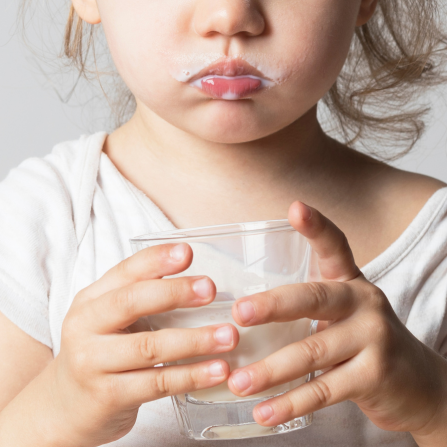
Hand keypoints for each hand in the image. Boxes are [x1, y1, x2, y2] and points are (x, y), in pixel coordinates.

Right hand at [46, 243, 237, 446]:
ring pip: (149, 347)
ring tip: (228, 335)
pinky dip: (192, 375)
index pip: (124, 271)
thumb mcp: (108, 319)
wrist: (65, 407)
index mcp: (91, 300)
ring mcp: (93, 363)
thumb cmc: (100, 352)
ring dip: (194, 340)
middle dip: (174, 292)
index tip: (187, 252)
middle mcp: (86, 326)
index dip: (156, 259)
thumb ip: (140, 298)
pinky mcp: (108, 396)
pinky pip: (157, 384)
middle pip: (132, 302)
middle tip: (210, 289)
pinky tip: (218, 370)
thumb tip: (197, 281)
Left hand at [227, 201, 446, 442]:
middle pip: (314, 298)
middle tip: (239, 314)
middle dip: (273, 305)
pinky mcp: (375, 377)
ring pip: (312, 352)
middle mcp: (363, 303)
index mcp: (350, 282)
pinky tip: (264, 412)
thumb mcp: (343, 314)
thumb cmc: (364, 341)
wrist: (418, 383)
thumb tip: (241, 314)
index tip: (295, 208)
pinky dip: (290, 403)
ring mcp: (373, 339)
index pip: (336, 246)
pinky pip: (324, 390)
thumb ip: (307, 308)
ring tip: (238, 381)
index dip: (316, 227)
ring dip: (270, 370)